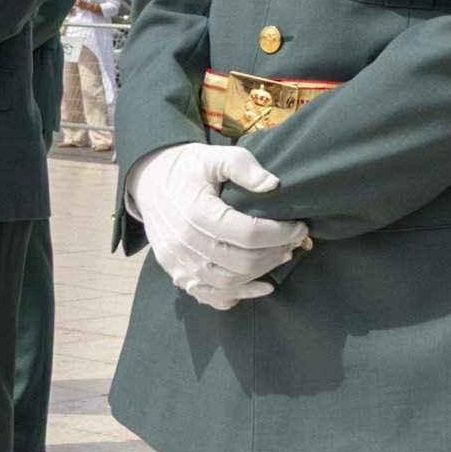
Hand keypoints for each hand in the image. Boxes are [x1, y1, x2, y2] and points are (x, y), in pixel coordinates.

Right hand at [130, 143, 310, 305]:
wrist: (150, 183)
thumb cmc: (187, 168)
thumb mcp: (214, 155)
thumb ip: (244, 166)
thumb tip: (273, 185)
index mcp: (196, 212)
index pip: (249, 234)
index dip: (280, 234)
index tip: (300, 227)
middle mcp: (184, 243)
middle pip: (242, 262)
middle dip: (276, 253)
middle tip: (295, 241)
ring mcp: (178, 263)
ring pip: (229, 282)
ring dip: (262, 273)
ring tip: (282, 256)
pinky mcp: (176, 273)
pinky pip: (209, 296)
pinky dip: (238, 295)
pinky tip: (260, 286)